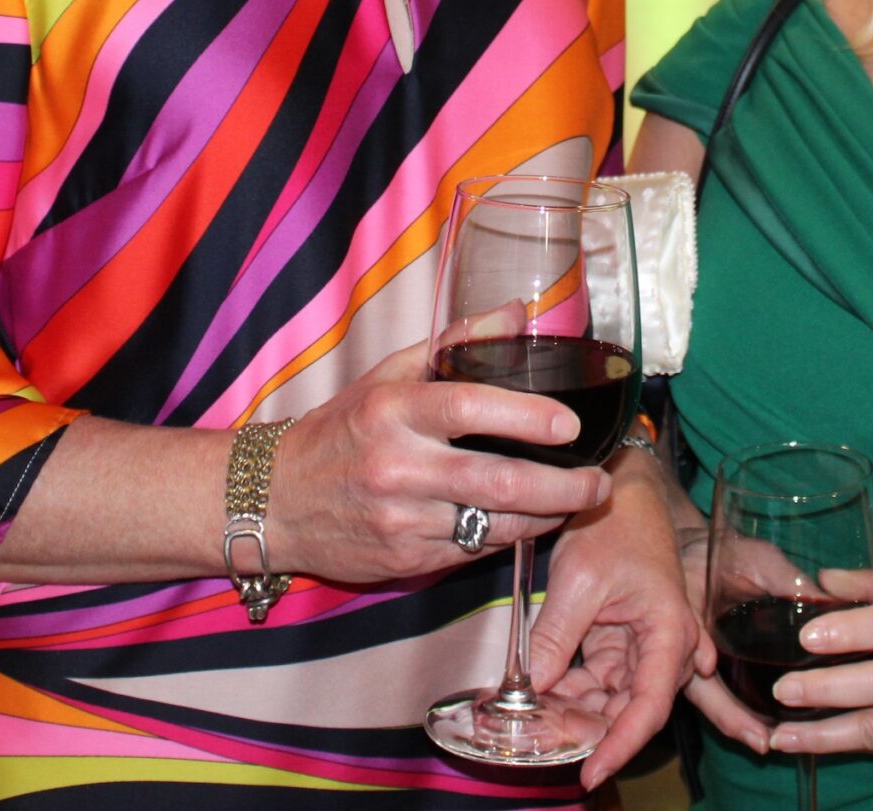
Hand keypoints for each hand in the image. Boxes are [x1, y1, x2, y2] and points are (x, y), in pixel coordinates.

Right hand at [262, 336, 613, 586]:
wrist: (275, 500)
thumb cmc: (340, 429)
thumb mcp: (387, 374)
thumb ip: (455, 343)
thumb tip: (517, 312)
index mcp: (393, 410)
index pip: (468, 408)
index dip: (526, 416)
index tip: (570, 424)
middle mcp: (397, 466)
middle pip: (496, 480)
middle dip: (560, 486)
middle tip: (597, 480)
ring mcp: (401, 519)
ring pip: (492, 524)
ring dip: (545, 516)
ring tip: (577, 501)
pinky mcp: (404, 560)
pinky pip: (471, 551)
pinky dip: (507, 537)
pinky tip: (530, 522)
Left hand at [526, 456, 711, 788]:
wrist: (617, 488)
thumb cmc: (612, 522)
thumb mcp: (579, 580)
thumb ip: (555, 638)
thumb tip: (529, 690)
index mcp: (668, 632)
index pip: (649, 706)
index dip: (620, 745)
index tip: (590, 773)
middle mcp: (663, 646)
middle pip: (628, 709)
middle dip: (588, 731)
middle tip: (541, 743)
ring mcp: (640, 645)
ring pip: (609, 698)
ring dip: (574, 713)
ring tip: (531, 722)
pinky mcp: (618, 640)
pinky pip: (595, 679)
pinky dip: (568, 691)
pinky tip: (537, 699)